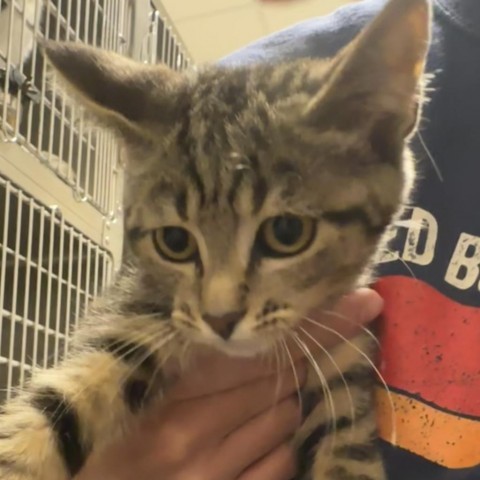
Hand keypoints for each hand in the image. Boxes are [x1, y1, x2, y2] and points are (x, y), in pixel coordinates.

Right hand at [76, 288, 382, 479]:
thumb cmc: (113, 440)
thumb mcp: (140, 394)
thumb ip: (189, 366)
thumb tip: (239, 334)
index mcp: (167, 396)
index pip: (255, 350)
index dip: (312, 326)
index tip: (360, 302)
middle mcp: (192, 435)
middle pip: (281, 381)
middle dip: (302, 359)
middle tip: (313, 338)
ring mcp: (214, 475)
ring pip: (287, 420)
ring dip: (284, 405)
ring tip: (259, 401)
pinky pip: (283, 463)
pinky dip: (282, 446)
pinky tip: (259, 441)